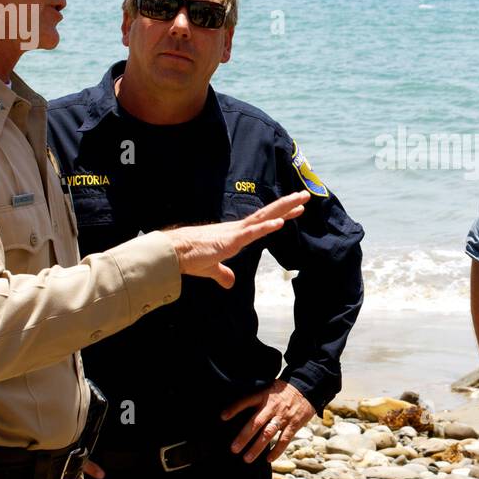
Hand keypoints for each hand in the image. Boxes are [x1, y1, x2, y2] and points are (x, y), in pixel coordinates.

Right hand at [166, 191, 309, 287]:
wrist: (173, 253)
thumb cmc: (189, 258)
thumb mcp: (211, 268)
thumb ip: (222, 274)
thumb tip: (230, 282)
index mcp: (235, 234)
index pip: (262, 221)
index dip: (280, 214)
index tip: (297, 209)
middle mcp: (237, 229)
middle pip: (267, 214)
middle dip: (288, 205)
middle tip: (306, 195)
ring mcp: (235, 233)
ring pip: (263, 217)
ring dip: (283, 209)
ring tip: (301, 201)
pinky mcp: (229, 240)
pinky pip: (251, 232)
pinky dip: (266, 226)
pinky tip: (280, 222)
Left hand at [222, 380, 314, 462]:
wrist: (306, 388)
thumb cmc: (283, 391)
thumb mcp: (268, 388)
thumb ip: (255, 399)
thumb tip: (237, 410)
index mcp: (264, 396)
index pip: (246, 401)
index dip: (234, 408)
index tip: (223, 417)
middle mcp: (272, 407)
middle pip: (256, 423)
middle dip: (244, 437)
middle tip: (234, 449)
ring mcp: (283, 416)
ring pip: (268, 434)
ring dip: (257, 447)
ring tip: (247, 458)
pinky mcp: (294, 424)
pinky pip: (284, 439)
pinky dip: (276, 450)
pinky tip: (269, 459)